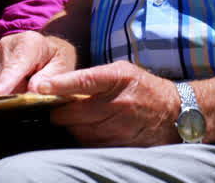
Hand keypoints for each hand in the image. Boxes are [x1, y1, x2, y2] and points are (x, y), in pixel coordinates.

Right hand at [0, 30, 74, 95]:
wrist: (46, 48)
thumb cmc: (56, 59)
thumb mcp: (61, 67)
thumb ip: (48, 78)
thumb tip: (32, 92)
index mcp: (28, 43)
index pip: (14, 67)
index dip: (6, 82)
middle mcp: (5, 46)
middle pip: (3, 81)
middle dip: (15, 95)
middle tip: (32, 97)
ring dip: (8, 95)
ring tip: (25, 88)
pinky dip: (1, 94)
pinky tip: (15, 88)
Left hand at [38, 61, 181, 146]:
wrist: (173, 112)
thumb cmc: (141, 87)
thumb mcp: (121, 71)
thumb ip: (93, 77)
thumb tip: (58, 86)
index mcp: (118, 78)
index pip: (84, 80)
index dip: (60, 84)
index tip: (41, 87)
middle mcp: (118, 103)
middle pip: (73, 113)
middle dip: (59, 112)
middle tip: (57, 108)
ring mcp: (119, 127)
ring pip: (78, 131)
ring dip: (72, 126)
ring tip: (80, 118)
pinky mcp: (119, 144)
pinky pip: (89, 144)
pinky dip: (84, 137)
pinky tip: (91, 130)